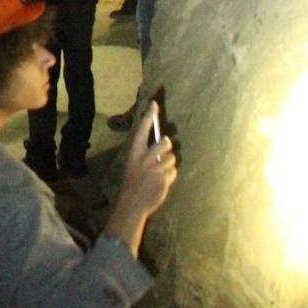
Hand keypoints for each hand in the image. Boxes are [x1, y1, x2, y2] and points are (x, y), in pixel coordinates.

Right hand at [120, 103, 177, 217]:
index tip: (155, 104)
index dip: (149, 117)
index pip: (142, 130)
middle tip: (161, 156)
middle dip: (167, 148)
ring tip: (160, 173)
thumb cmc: (134, 182)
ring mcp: (154, 168)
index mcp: (134, 152)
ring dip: (169, 165)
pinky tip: (162, 182)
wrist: (133, 203)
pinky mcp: (163, 178)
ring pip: (172, 158)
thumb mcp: (134, 164)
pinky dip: (171, 176)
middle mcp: (144, 158)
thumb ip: (146, 153)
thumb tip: (164, 143)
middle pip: (165, 143)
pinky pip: (174, 171)